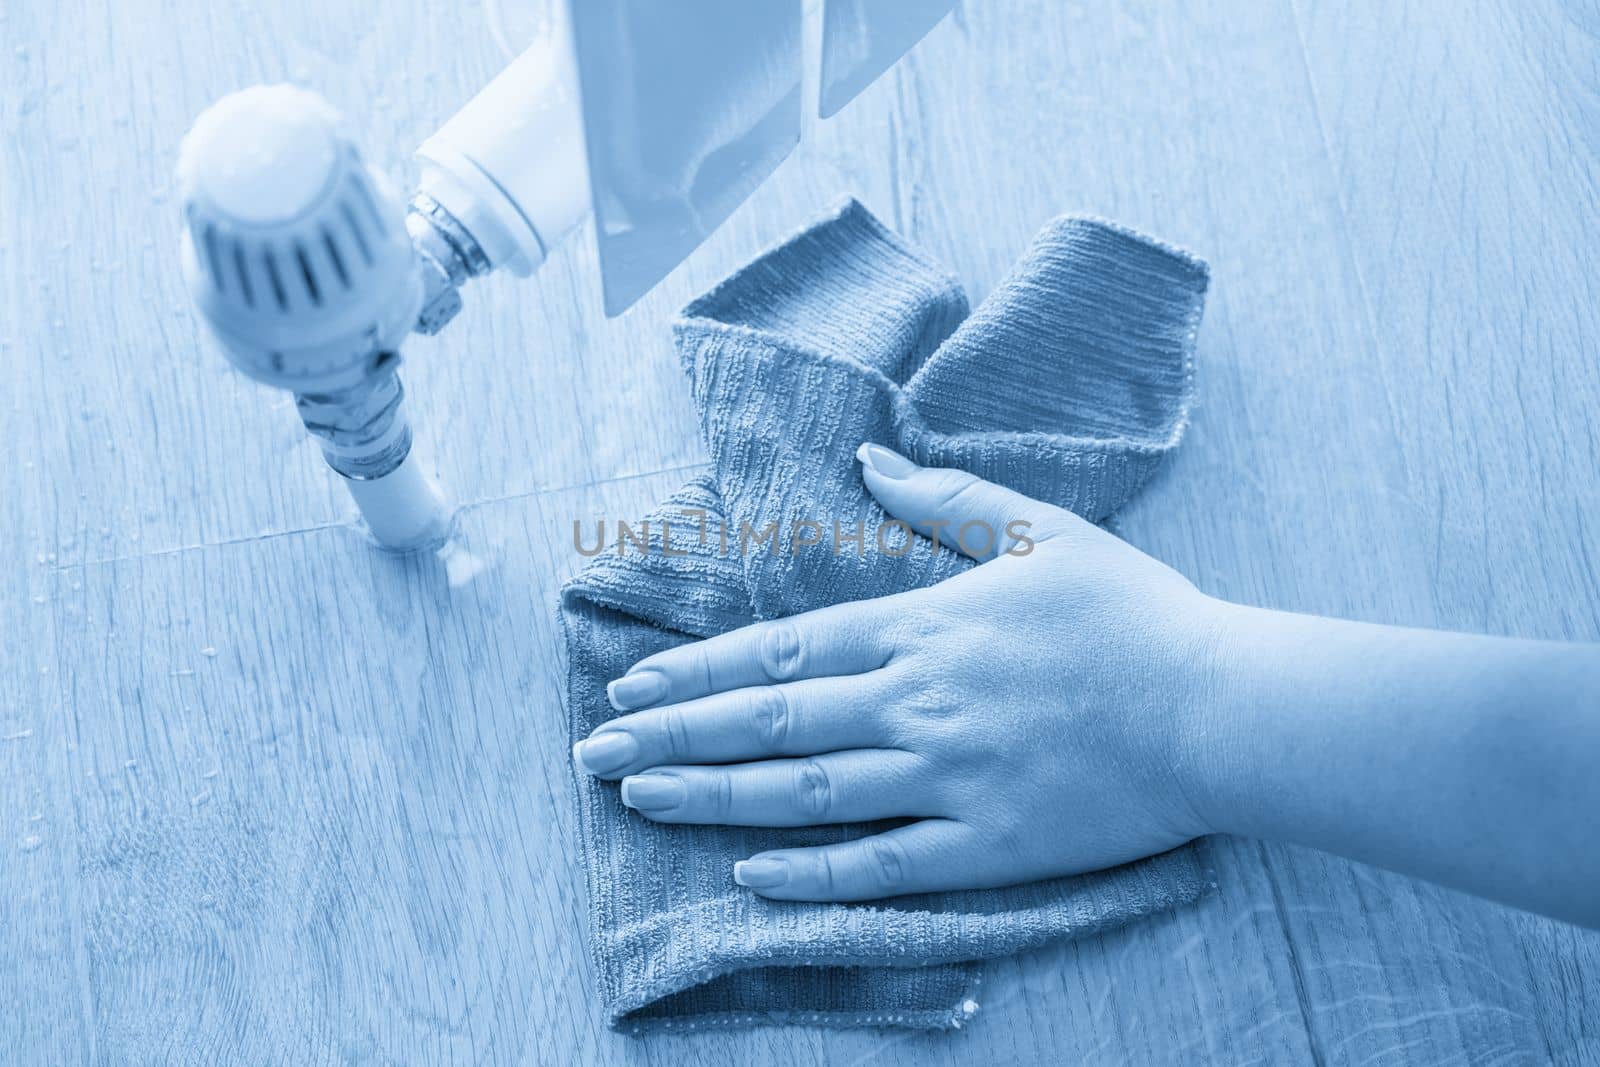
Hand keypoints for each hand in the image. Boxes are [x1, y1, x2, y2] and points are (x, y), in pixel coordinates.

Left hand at [571, 443, 1226, 901]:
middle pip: (767, 721)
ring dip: (711, 798)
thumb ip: (945, 496)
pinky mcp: (985, 845)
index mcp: (921, 627)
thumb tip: (870, 458)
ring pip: (802, 792)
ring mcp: (944, 778)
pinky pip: (880, 865)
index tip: (630, 691)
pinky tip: (749, 873)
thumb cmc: (1130, 614)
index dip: (694, 673)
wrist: (1217, 704)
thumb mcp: (1040, 528)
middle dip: (669, 738)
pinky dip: (810, 872)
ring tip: (638, 802)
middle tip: (591, 756)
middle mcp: (914, 702)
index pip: (778, 650)